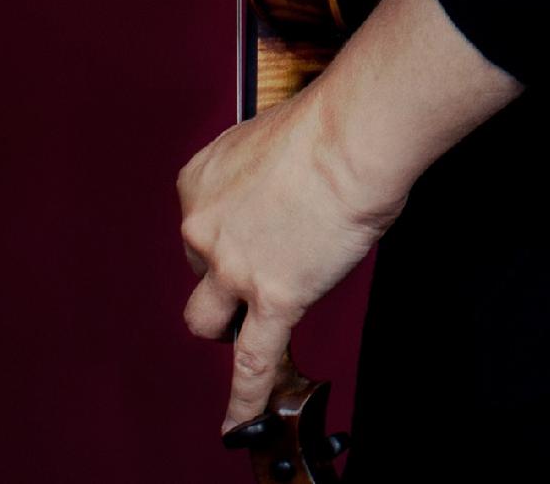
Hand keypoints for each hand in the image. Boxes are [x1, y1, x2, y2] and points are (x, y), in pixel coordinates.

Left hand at [177, 85, 400, 431]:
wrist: (353, 136)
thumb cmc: (329, 126)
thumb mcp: (267, 139)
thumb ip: (257, 176)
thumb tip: (277, 199)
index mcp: (196, 182)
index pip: (198, 225)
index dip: (229, 232)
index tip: (252, 231)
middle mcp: (202, 227)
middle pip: (198, 271)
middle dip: (226, 274)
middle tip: (269, 259)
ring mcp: (233, 268)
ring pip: (207, 319)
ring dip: (228, 322)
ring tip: (253, 321)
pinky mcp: (271, 299)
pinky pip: (252, 362)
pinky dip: (243, 398)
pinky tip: (236, 422)